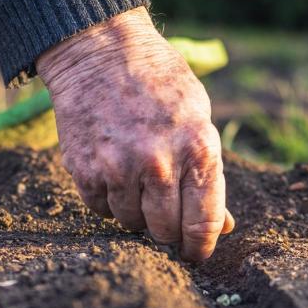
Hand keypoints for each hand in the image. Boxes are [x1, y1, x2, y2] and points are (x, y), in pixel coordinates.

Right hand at [37, 7, 234, 260]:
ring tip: (138, 181)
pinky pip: (101, 210)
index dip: (201, 247)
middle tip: (166, 217)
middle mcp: (159, 163)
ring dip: (137, 213)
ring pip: (131, 224)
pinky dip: (110, 201)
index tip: (197, 255)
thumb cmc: (160, 83)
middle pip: (166, 231)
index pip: (203, 221)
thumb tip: (222, 226)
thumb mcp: (199, 118)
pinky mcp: (86, 171)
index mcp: (198, 149)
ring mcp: (119, 169)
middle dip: (168, 231)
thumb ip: (209, 174)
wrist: (100, 52)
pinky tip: (114, 173)